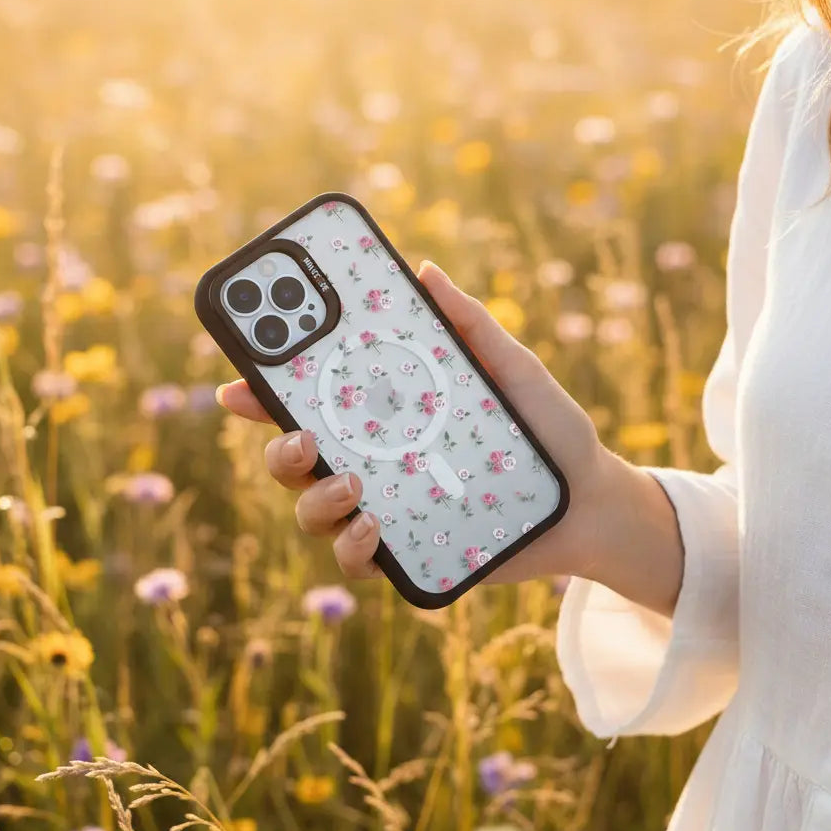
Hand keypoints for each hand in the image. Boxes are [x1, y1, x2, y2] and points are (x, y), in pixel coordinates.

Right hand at [216, 260, 616, 582]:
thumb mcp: (513, 370)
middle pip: (295, 460)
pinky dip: (353, 547)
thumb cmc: (546, 430)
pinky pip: (357, 559)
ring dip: (315, 499)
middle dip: (278, 448)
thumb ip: (470, 326)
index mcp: (386, 416)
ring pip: (313, 513)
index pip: (312, 401)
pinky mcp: (407, 552)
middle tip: (298, 433)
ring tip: (353, 483)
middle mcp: (373, 462)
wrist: (589, 501)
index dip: (265, 390)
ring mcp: (386, 509)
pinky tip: (374, 527)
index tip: (241, 377)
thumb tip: (425, 271)